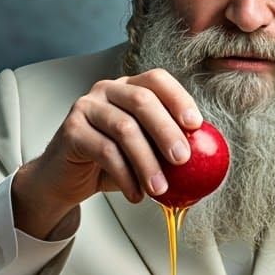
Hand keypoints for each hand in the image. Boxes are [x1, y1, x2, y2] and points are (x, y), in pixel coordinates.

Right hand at [11, 69, 202, 238]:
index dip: (178, 99)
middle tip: (183, 159)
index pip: (157, 80)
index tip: (195, 125)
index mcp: (130, 86)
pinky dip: (124, 176)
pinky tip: (135, 194)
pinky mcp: (71, 129)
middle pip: (143, 101)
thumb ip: (167, 147)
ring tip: (160, 189)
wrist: (65, 178)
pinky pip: (104, 151)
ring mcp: (86, 106)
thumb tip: (209, 158)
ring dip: (147, 162)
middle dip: (167, 131)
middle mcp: (107, 89)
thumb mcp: (144, 151)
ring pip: (125, 129)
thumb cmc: (110, 162)